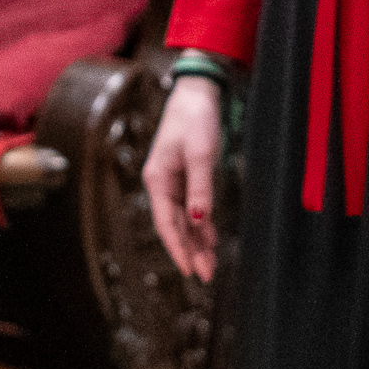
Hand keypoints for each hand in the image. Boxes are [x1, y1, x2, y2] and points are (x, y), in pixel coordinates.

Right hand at [140, 75, 224, 281]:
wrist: (197, 93)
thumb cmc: (194, 119)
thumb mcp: (199, 154)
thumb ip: (200, 188)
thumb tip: (198, 219)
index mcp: (158, 180)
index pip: (165, 223)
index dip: (177, 248)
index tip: (190, 270)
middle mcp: (162, 184)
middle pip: (174, 225)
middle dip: (189, 251)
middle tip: (205, 274)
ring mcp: (174, 181)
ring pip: (184, 219)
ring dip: (196, 241)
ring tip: (210, 264)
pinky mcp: (186, 176)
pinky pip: (192, 207)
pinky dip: (201, 224)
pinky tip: (209, 238)